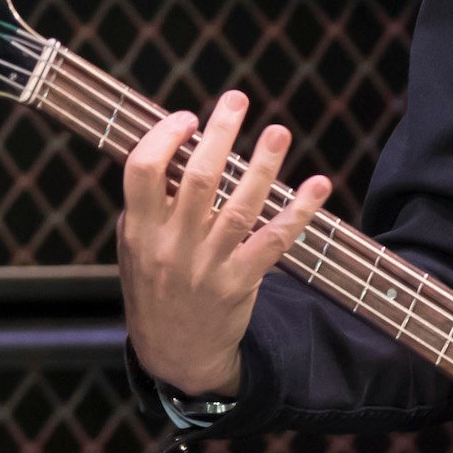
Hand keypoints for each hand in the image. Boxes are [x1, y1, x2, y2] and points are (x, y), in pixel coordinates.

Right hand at [117, 90, 331, 396]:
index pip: (142, 171)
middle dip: (220, 134)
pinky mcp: (241, 281)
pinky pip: (274, 241)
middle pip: (198, 179)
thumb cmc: (155, 287)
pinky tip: (318, 186)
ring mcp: (208, 264)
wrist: (174, 353)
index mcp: (140, 230)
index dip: (164, 138)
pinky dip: (299, 213)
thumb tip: (168, 149)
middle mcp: (173, 244)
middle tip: (237, 99)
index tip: (187, 117)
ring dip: (264, 166)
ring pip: (240, 206)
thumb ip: (146, 205)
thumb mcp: (134, 248)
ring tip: (278, 131)